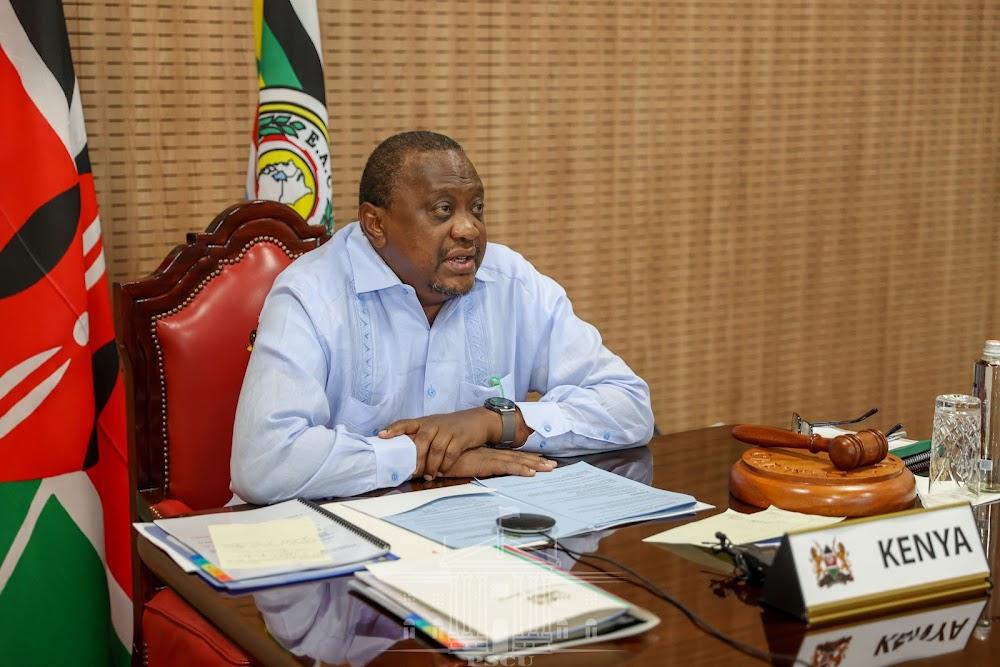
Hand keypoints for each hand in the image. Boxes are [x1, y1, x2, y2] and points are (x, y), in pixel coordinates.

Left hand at [379, 407, 499, 478]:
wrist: (478, 420)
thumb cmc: (452, 427)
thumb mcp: (435, 427)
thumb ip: (421, 437)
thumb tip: (404, 456)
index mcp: (425, 421)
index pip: (406, 423)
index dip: (394, 429)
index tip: (382, 436)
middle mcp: (434, 424)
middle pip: (421, 441)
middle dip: (416, 459)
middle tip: (412, 473)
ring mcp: (448, 430)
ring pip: (436, 449)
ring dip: (431, 466)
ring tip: (428, 476)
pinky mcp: (461, 437)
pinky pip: (451, 453)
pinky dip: (445, 465)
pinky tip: (442, 472)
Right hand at [442, 447, 555, 477]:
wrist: (430, 451)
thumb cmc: (437, 458)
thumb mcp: (452, 463)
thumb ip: (459, 466)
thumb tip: (461, 472)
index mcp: (482, 454)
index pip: (507, 455)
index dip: (523, 457)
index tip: (537, 460)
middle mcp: (488, 454)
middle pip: (516, 457)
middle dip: (535, 460)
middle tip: (552, 464)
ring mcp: (487, 458)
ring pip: (516, 461)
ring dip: (534, 464)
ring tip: (550, 467)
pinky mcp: (483, 464)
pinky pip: (506, 467)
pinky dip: (520, 469)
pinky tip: (532, 472)